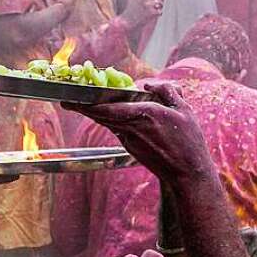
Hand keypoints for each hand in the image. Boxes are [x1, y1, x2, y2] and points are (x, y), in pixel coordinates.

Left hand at [64, 82, 213, 185]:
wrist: (187, 173)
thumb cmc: (189, 141)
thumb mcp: (185, 110)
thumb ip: (166, 91)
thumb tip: (149, 83)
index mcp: (146, 114)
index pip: (109, 108)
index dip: (89, 104)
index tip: (74, 98)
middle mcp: (133, 127)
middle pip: (101, 116)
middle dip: (83, 108)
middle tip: (67, 100)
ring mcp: (130, 140)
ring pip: (106, 123)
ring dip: (93, 114)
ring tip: (81, 105)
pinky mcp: (131, 148)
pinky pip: (116, 129)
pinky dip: (108, 121)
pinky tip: (105, 115)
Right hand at [120, 0, 162, 31]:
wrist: (127, 24)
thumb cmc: (128, 14)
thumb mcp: (128, 2)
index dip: (152, 0)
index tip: (150, 6)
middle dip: (158, 2)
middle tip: (158, 7)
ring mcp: (147, 5)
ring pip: (159, 4)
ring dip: (159, 8)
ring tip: (156, 13)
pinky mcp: (150, 12)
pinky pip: (159, 11)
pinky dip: (159, 14)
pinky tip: (156, 16)